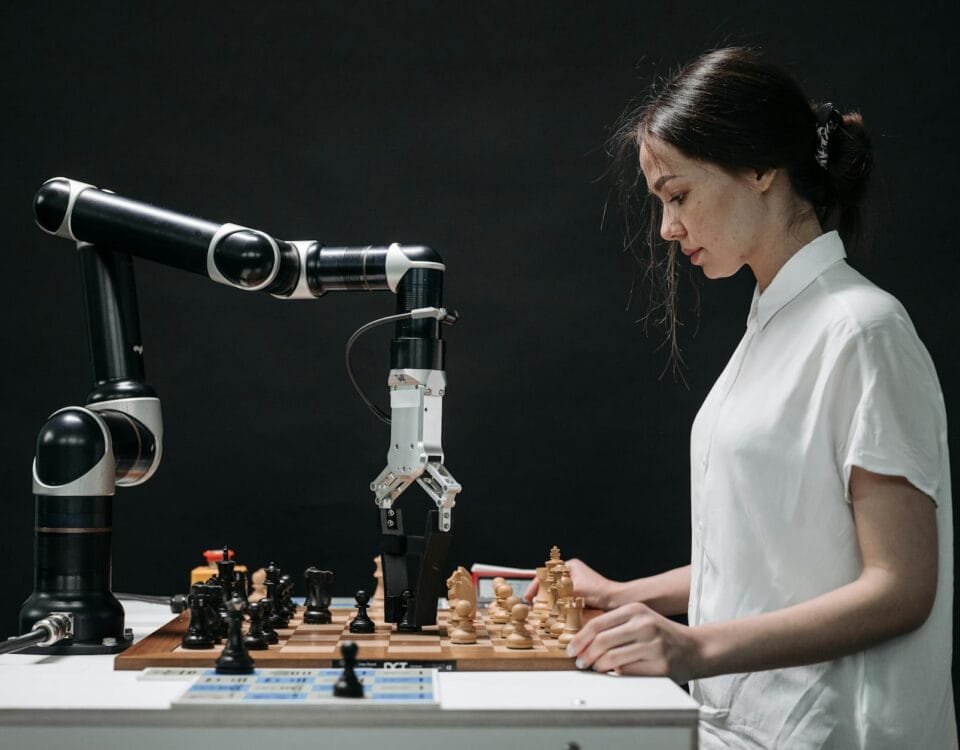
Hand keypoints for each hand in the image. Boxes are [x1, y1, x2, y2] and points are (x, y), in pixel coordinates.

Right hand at [523, 558, 617, 608]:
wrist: (617, 601)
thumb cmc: (599, 592)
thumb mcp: (575, 590)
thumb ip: (556, 592)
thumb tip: (540, 599)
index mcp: (570, 566)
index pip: (546, 574)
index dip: (535, 586)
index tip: (528, 598)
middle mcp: (572, 572)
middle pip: (550, 583)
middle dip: (541, 594)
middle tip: (533, 605)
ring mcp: (576, 583)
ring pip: (556, 592)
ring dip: (549, 601)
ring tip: (541, 610)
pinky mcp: (579, 594)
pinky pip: (563, 598)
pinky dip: (557, 605)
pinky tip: (553, 613)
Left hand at [565, 602, 701, 682]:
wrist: (696, 648)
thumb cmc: (663, 635)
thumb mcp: (640, 619)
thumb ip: (615, 625)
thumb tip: (582, 640)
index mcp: (636, 610)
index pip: (597, 623)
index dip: (580, 638)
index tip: (570, 648)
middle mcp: (645, 624)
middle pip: (602, 641)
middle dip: (585, 654)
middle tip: (580, 662)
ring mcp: (654, 645)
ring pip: (612, 658)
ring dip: (598, 666)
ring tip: (595, 668)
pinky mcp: (660, 666)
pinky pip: (628, 672)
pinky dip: (616, 674)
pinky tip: (614, 673)